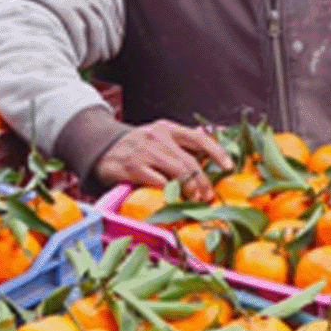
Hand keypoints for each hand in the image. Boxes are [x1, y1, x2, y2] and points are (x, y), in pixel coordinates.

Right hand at [93, 120, 233, 201]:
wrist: (101, 151)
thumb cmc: (136, 149)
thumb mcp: (157, 141)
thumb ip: (178, 149)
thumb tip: (209, 166)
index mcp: (166, 128)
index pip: (198, 138)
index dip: (217, 152)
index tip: (229, 166)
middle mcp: (156, 137)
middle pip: (190, 162)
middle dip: (203, 183)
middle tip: (207, 197)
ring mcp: (144, 152)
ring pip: (178, 173)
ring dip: (190, 191)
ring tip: (193, 200)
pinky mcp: (133, 168)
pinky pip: (160, 184)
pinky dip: (171, 195)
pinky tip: (174, 201)